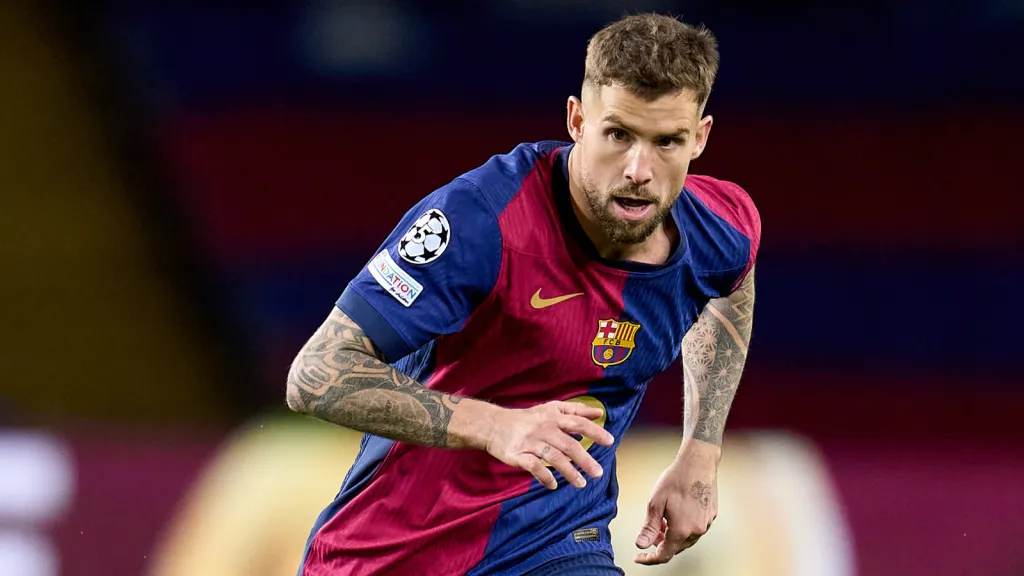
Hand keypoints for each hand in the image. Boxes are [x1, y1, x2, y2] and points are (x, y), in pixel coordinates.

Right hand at [484, 401, 613, 489]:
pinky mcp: (518, 455)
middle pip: (568, 444)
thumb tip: (599, 412)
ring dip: (569, 472)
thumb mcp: (551, 409)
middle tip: (598, 473)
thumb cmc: (528, 419)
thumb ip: (575, 410)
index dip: (594, 431)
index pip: (577, 423)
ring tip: (581, 484)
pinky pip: (534, 467)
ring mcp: (530, 442)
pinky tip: (554, 485)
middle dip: (584, 459)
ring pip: (553, 457)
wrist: (493, 425)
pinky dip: (545, 477)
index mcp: (553, 417)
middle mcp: (544, 428)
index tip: (610, 442)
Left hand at [634, 442, 719, 564]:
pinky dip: (684, 527)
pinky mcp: (711, 515)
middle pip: (676, 547)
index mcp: (681, 530)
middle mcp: (697, 530)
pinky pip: (695, 529)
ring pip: (686, 539)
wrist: (698, 462)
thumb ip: (649, 528)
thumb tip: (641, 544)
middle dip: (661, 543)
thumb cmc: (677, 478)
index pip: (664, 554)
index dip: (650, 559)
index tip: (640, 557)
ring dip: (673, 536)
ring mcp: (706, 523)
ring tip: (662, 521)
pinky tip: (676, 515)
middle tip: (651, 533)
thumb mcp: (655, 503)